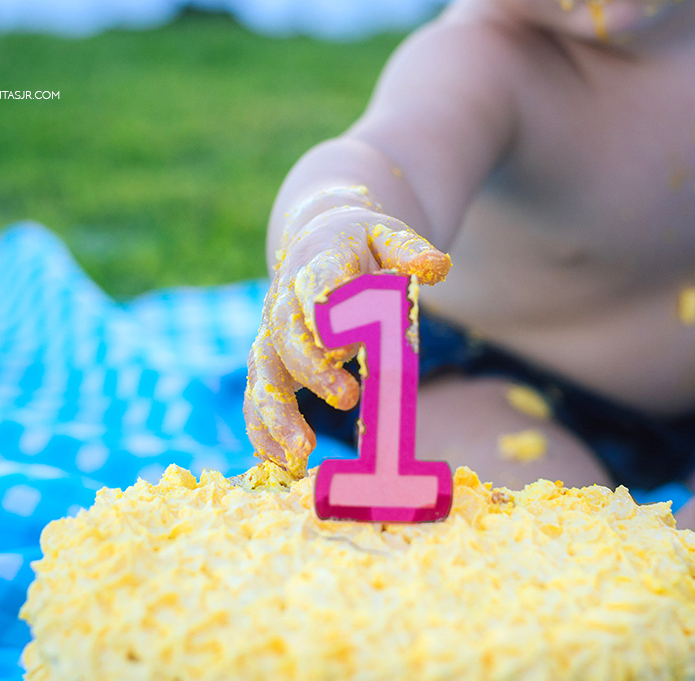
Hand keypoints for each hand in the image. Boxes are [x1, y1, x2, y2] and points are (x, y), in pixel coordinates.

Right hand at [244, 192, 450, 476]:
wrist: (318, 233)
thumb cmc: (362, 240)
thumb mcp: (389, 235)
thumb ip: (410, 251)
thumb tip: (435, 266)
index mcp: (318, 263)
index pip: (315, 287)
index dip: (323, 316)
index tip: (342, 344)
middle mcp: (285, 298)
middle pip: (286, 336)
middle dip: (312, 371)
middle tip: (347, 397)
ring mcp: (274, 331)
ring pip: (263, 372)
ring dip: (277, 413)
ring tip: (301, 452)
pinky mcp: (271, 356)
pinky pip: (258, 394)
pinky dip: (264, 428)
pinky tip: (281, 461)